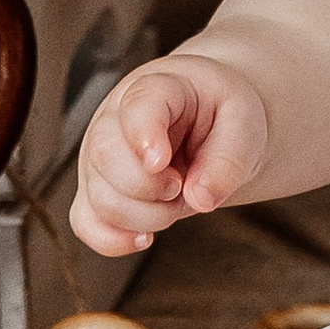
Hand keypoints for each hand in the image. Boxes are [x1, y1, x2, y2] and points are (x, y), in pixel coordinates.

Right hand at [71, 54, 270, 256]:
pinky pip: (86, 223)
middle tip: (182, 185)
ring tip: (176, 202)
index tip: (161, 163)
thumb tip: (202, 199)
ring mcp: (99, 158)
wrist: (210, 122)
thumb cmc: (221, 114)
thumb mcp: (243, 122)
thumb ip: (229, 158)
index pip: (137, 106)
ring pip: (99, 198)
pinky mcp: (97, 190)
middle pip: (105, 156)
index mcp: (156, 89)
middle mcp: (115, 120)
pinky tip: (145, 237)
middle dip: (149, 186)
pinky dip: (113, 239)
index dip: (143, 136)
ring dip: (145, 216)